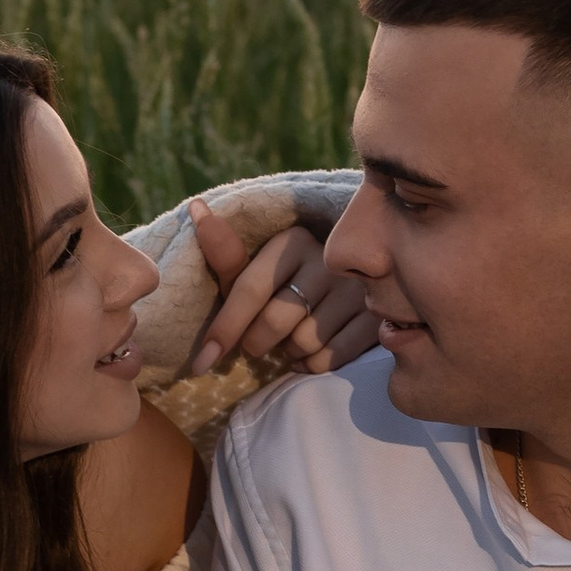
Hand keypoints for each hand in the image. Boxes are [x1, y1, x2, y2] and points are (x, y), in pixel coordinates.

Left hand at [188, 205, 378, 377]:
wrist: (346, 295)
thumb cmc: (285, 284)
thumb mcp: (254, 270)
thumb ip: (225, 251)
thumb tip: (197, 207)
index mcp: (293, 240)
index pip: (250, 289)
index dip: (224, 329)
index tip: (201, 363)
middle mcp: (328, 259)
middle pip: (275, 321)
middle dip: (256, 342)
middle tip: (255, 344)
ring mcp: (356, 289)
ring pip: (304, 342)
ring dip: (289, 351)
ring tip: (291, 337)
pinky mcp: (374, 318)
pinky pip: (330, 358)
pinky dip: (312, 364)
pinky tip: (310, 351)